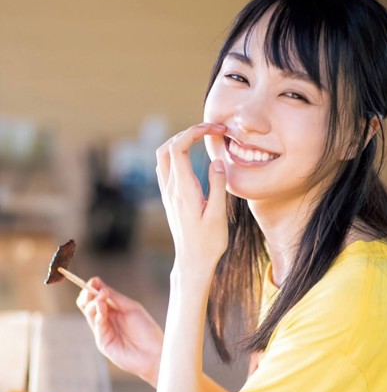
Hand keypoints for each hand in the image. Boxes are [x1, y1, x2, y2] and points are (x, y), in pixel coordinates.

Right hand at [77, 278, 163, 384]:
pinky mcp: (102, 342)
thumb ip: (115, 297)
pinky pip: (96, 325)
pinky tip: (103, 308)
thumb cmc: (147, 330)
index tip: (94, 281)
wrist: (155, 353)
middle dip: (88, 294)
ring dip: (93, 302)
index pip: (96, 296)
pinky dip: (98, 314)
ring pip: (89, 313)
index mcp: (114, 310)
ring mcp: (103, 331)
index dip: (92, 288)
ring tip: (102, 297)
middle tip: (93, 289)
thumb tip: (98, 284)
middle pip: (87, 304)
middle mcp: (107, 320)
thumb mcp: (132, 308)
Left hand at [155, 122, 228, 284]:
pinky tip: (191, 156)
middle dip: (187, 132)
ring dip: (179, 141)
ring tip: (201, 138)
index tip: (215, 129)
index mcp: (183, 189)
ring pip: (163, 156)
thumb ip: (217, 186)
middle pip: (167, 147)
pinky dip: (176, 153)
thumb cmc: (209, 242)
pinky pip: (165, 167)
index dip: (195, 131)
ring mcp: (167, 193)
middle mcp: (171, 189)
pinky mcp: (169, 198)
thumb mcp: (218, 216)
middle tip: (211, 130)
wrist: (193, 262)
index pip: (179, 147)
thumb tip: (216, 161)